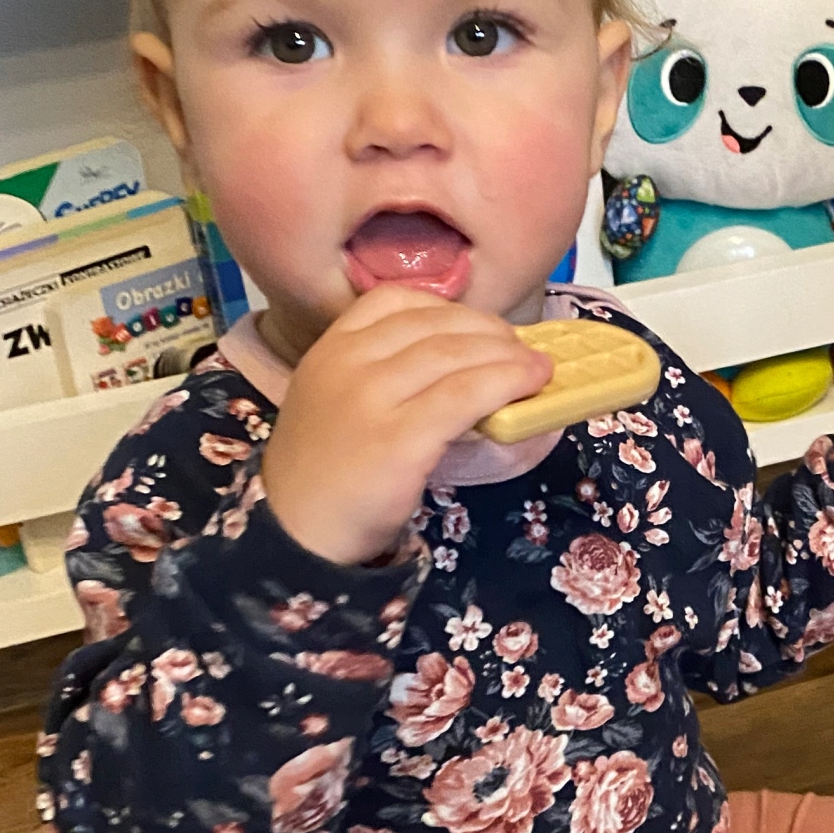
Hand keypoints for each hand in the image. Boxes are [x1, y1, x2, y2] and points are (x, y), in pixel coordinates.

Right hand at [259, 287, 549, 566]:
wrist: (296, 532)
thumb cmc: (327, 474)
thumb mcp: (339, 402)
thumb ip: (384, 375)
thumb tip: (465, 366)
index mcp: (331, 347)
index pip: (396, 300)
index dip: (450, 309)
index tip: (482, 328)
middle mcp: (348, 361)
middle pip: (435, 325)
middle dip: (489, 332)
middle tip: (520, 351)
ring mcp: (372, 396)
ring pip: (456, 355)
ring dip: (508, 356)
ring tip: (538, 368)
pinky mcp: (399, 437)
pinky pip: (465, 395)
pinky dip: (506, 383)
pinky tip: (529, 386)